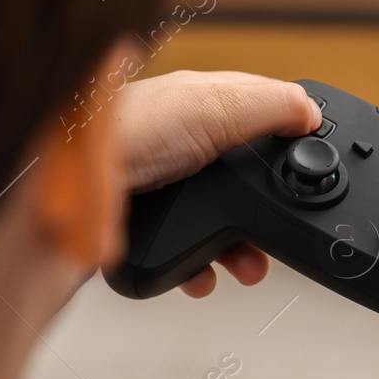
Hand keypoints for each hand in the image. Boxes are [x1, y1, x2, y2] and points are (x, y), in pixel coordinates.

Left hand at [114, 70, 321, 296]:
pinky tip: (203, 274)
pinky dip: (200, 268)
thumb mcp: (216, 104)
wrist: (65, 186)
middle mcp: (184, 146)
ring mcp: (165, 189)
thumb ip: (271, 106)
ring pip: (220, 223)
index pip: (262, 118)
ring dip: (241, 249)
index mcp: (203, 106)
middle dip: (269, 210)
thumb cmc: (127, 129)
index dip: (290, 142)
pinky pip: (185, 254)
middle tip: (282, 230)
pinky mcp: (144, 228)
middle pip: (246, 181)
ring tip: (248, 266)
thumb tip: (313, 114)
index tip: (311, 169)